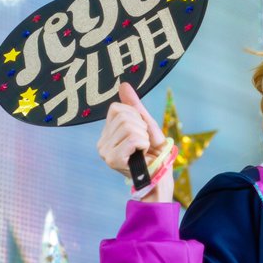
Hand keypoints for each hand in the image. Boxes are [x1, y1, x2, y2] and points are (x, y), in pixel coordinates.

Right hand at [97, 82, 172, 201]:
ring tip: (143, 150)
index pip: (117, 108)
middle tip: (144, 144)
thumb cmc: (155, 154)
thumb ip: (135, 106)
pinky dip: (144, 144)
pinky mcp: (112, 159)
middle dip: (142, 127)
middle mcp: (102, 143)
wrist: (160, 178)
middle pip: (123, 115)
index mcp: (107, 133)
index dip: (136, 117)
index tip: (142, 133)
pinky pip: (133, 138)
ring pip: (129, 126)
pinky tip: (142, 154)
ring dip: (144, 136)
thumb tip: (124, 84)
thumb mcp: (147, 125)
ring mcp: (105, 152)